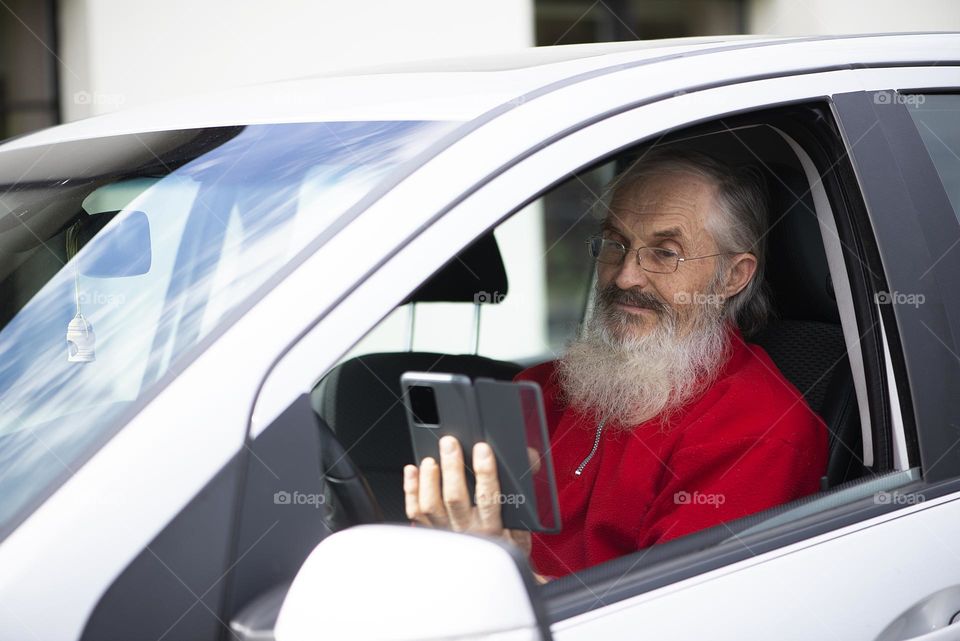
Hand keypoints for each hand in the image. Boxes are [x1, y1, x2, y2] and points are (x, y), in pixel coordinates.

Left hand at [403, 435, 530, 557]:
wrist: (491, 576)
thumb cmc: (506, 544)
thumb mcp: (524, 523)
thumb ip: (526, 490)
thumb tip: (528, 459)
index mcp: (494, 527)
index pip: (489, 498)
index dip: (485, 472)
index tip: (483, 449)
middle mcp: (468, 532)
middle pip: (455, 498)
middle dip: (452, 467)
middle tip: (450, 444)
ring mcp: (446, 533)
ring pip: (431, 506)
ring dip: (429, 480)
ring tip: (432, 459)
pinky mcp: (431, 533)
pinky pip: (415, 512)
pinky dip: (411, 489)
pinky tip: (414, 471)